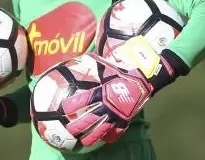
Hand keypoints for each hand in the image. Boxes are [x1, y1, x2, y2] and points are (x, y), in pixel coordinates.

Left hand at [63, 37, 179, 146]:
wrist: (142, 77)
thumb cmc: (121, 70)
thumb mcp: (103, 65)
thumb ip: (89, 67)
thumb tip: (74, 64)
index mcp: (100, 92)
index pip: (81, 101)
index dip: (70, 106)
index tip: (62, 108)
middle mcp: (106, 106)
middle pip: (87, 121)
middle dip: (75, 127)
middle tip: (67, 130)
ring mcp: (116, 115)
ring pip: (99, 131)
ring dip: (88, 137)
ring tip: (82, 140)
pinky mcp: (124, 120)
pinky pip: (115, 133)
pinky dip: (108, 137)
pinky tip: (103, 139)